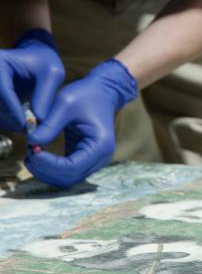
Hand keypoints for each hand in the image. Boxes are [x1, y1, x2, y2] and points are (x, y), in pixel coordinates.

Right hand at [0, 29, 63, 130]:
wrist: (34, 59)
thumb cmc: (45, 63)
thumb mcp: (53, 74)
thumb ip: (46, 96)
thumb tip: (38, 120)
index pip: (2, 91)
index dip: (13, 110)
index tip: (26, 125)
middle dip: (9, 118)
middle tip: (27, 129)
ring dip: (6, 122)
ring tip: (26, 127)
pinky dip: (5, 121)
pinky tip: (19, 123)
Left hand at [25, 59, 136, 188]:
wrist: (101, 93)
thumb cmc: (86, 95)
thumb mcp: (65, 104)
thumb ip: (49, 125)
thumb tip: (31, 142)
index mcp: (100, 145)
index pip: (72, 167)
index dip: (48, 164)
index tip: (31, 151)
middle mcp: (101, 158)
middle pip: (69, 178)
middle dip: (45, 170)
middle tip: (28, 154)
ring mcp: (94, 161)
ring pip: (67, 180)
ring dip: (46, 172)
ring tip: (31, 155)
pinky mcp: (85, 160)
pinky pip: (66, 173)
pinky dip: (50, 169)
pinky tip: (38, 156)